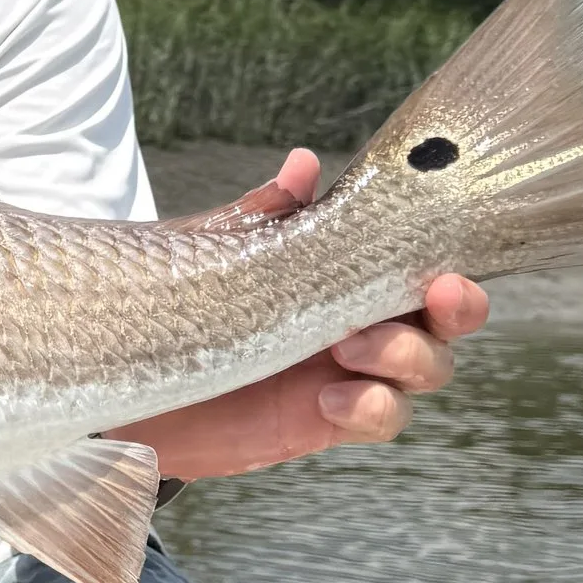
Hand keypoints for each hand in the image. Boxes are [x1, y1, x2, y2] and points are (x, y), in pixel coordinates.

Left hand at [119, 148, 491, 482]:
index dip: (451, 263)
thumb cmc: (178, 303)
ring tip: (350, 348)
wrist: (127, 374)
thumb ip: (266, 218)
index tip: (445, 267)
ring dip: (405, 356)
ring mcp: (348, 372)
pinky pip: (381, 417)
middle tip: (432, 298)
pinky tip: (331, 398)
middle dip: (454, 310)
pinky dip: (373, 407)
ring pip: (424, 369)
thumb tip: (304, 164)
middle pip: (444, 320)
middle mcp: (359, 320)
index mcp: (345, 272)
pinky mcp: (324, 419)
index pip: (421, 263)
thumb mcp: (216, 252)